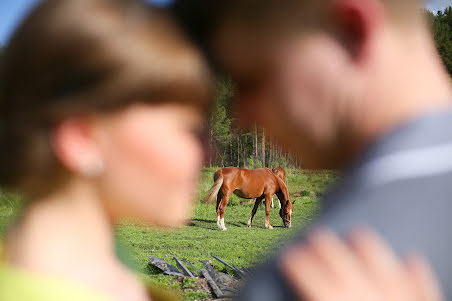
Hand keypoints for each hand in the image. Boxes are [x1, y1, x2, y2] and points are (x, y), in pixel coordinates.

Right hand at [281, 229, 442, 300]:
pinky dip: (417, 274)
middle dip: (326, 248)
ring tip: (357, 234)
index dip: (298, 264)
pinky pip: (425, 288)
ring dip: (370, 250)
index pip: (313, 278)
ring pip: (386, 268)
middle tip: (314, 236)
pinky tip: (411, 258)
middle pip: (345, 267)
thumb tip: (291, 293)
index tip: (288, 255)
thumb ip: (311, 300)